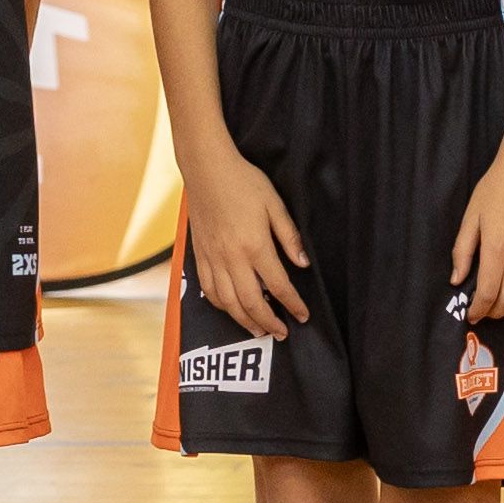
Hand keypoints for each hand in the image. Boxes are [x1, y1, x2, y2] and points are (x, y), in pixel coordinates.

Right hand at [184, 151, 309, 336]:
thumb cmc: (244, 182)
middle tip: (282, 333)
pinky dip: (222, 306)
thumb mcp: (275, 204)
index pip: (278, 285)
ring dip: (244, 321)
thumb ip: (289, 237)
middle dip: (269, 322)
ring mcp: (213, 259)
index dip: (293, 304)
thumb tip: (303, 265)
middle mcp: (232, 258)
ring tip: (259, 330)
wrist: (206, 169)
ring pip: (228, 303)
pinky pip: (209, 290)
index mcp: (255, 246)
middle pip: (251, 302)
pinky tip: (232, 310)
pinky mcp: (200, 256)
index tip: (303, 316)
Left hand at [456, 130, 503, 319]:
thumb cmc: (498, 186)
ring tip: (502, 303)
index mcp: (497, 246)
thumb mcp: (472, 215)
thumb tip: (457, 279)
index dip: (478, 310)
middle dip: (495, 313)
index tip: (472, 313)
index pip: (488, 293)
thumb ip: (463, 250)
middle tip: (485, 310)